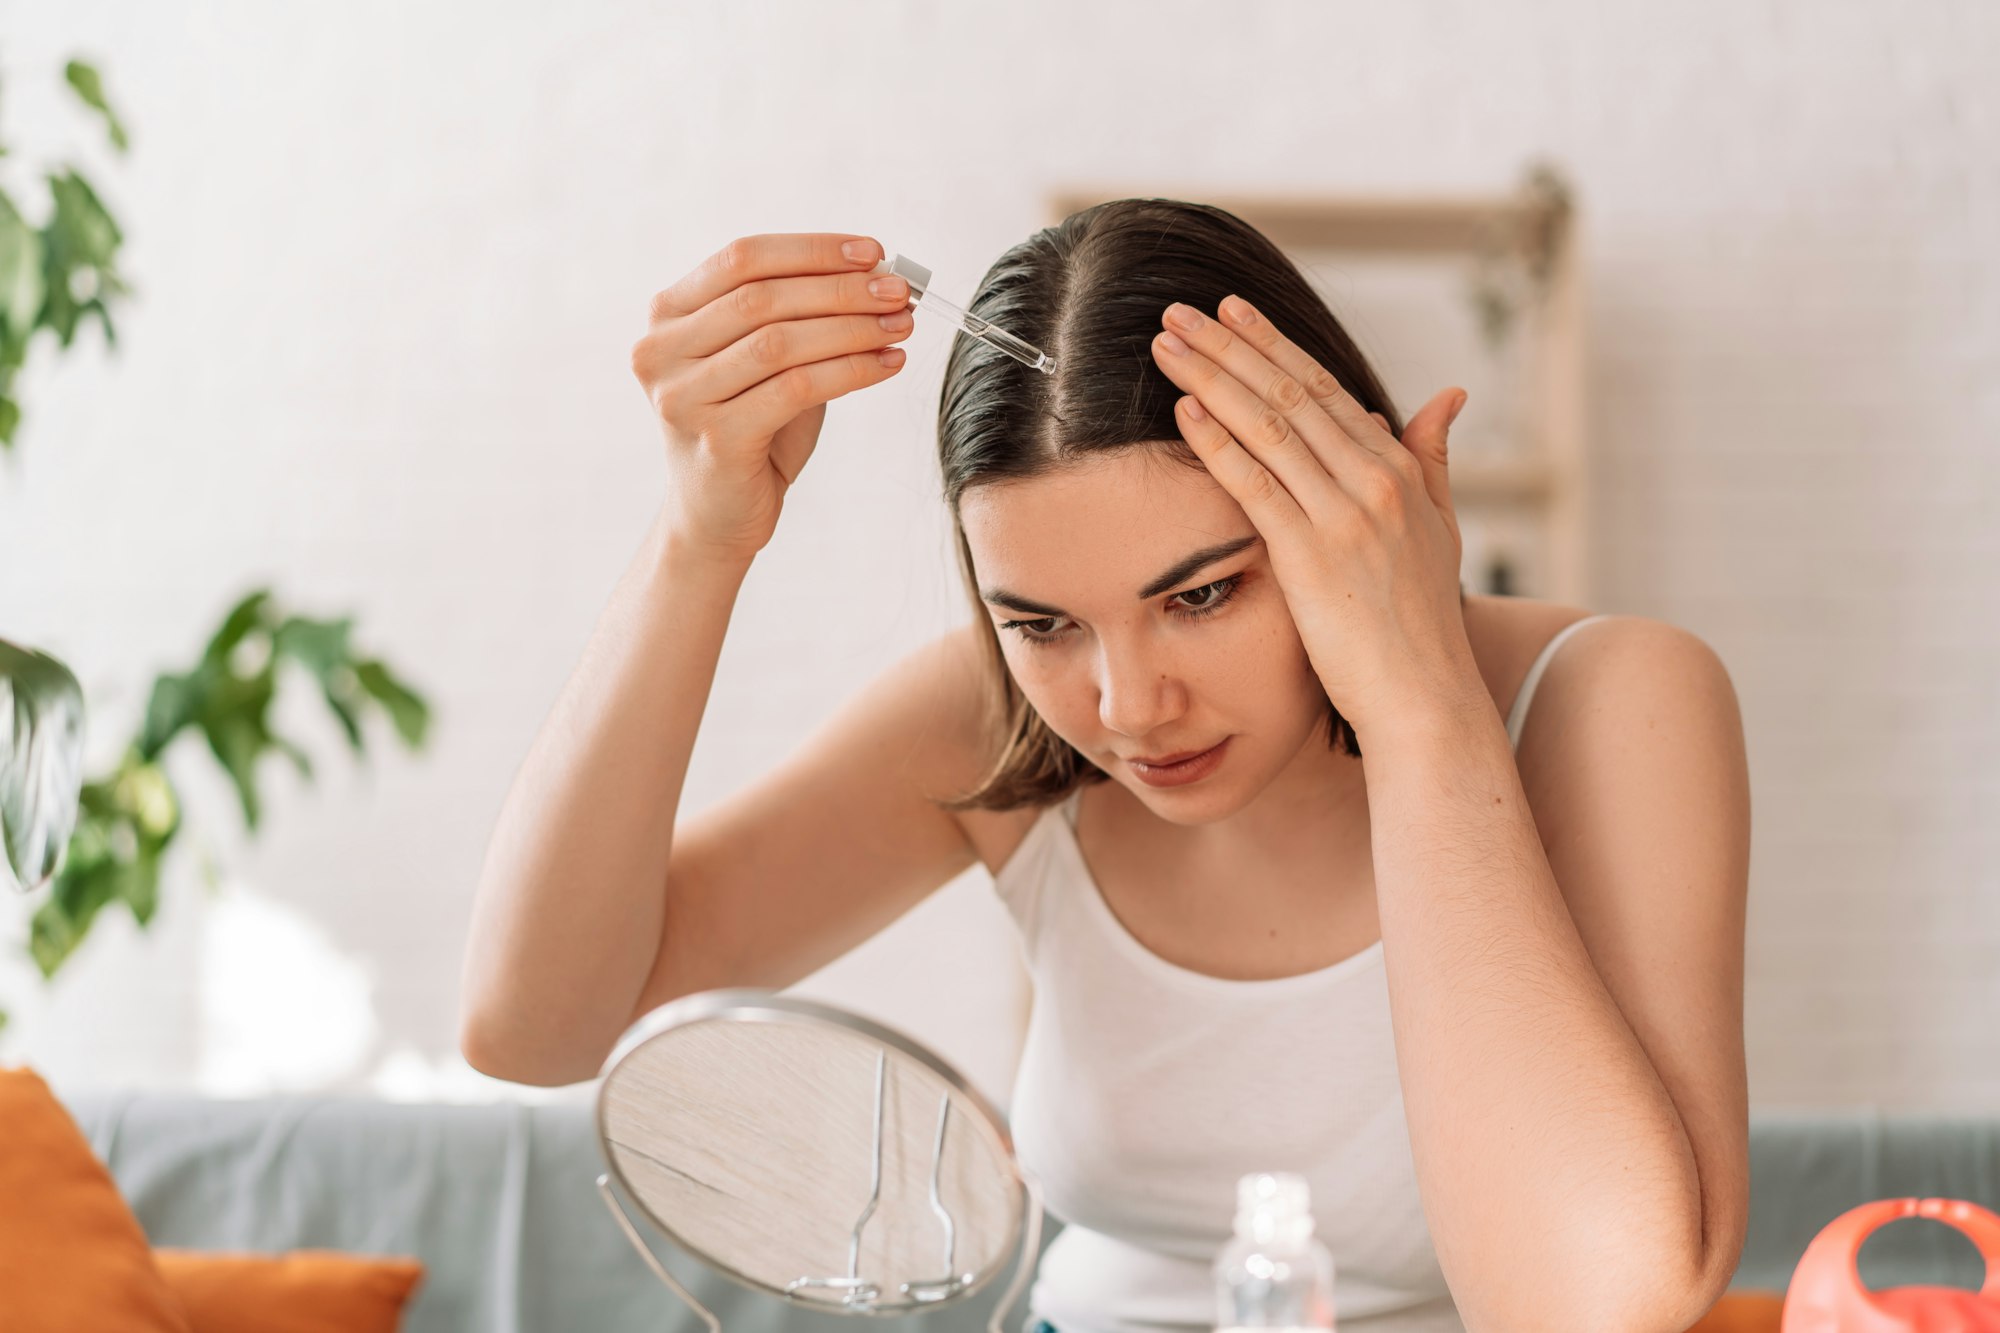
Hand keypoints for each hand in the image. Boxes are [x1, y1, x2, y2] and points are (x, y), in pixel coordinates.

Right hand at [630, 233, 915, 563]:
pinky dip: (851, 371)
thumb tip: (875, 278)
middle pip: (762, 297)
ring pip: (780, 342)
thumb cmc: (749, 428)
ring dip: (852, 328)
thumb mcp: (763, 358)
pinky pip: (796, 388)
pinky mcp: (715, 439)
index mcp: (667, 314)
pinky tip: (887, 364)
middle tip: (898, 291)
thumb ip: (797, 315)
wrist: (718, 514)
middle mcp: (661, 351)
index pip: (742, 257)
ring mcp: (682, 397)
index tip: (872, 253)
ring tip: (901, 325)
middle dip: (841, 289)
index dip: (811, 250)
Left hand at [1149, 295, 1481, 739]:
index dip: (1274, 345)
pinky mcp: (1311, 556)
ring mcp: (1344, 516)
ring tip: (1167, 343)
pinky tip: (1184, 408)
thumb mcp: (1441, 529)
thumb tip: (1448, 394)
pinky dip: (1218, 441)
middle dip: (1230, 346)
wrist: (1425, 695)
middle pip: (1290, 393)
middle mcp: (1375, 481)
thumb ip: (1433, 458)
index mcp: (1399, 470)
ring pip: (1269, 425)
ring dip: (1212, 377)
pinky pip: (1256, 484)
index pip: (1325, 389)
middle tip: (1179, 309)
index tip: (1231, 312)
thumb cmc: (1422, 622)